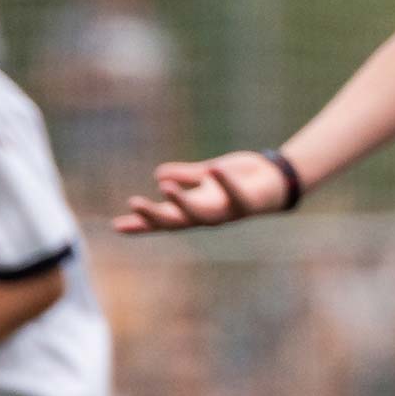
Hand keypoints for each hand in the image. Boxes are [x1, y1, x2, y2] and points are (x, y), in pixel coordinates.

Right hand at [114, 151, 291, 232]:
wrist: (278, 180)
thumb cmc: (240, 178)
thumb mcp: (207, 175)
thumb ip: (185, 176)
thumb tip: (158, 174)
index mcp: (196, 208)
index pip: (163, 219)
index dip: (141, 224)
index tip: (116, 226)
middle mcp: (209, 214)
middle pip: (177, 221)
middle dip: (155, 215)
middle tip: (134, 203)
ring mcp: (228, 212)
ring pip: (202, 215)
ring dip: (183, 202)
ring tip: (164, 187)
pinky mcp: (248, 203)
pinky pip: (236, 194)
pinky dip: (226, 183)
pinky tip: (213, 169)